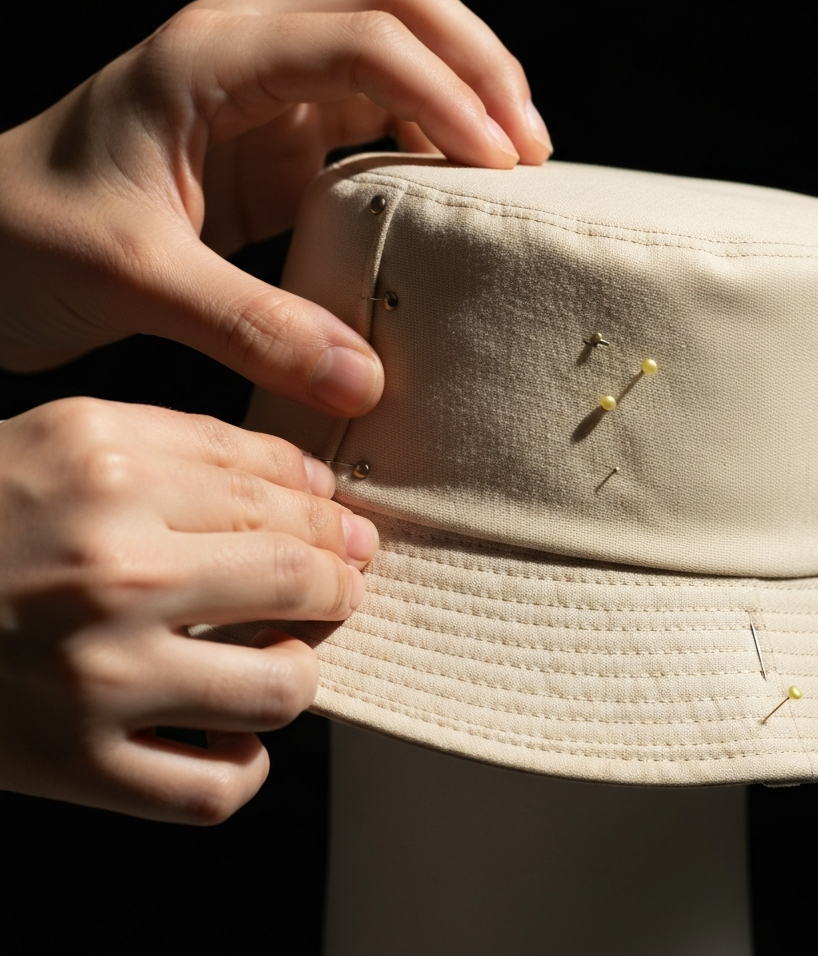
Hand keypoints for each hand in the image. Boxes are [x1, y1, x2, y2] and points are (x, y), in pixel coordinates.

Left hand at [0, 0, 551, 413]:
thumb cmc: (27, 240)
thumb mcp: (133, 280)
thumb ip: (249, 327)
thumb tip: (363, 378)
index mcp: (211, 59)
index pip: (364, 39)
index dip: (448, 95)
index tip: (499, 169)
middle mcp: (249, 55)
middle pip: (400, 6)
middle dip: (480, 67)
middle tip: (528, 152)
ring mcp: (268, 94)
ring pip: (399, 53)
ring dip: (464, 98)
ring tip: (510, 173)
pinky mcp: (278, 143)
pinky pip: (376, 120)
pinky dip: (428, 144)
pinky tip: (452, 195)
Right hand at [0, 398, 376, 822]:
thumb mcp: (66, 439)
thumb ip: (192, 445)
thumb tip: (312, 482)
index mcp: (107, 469)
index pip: (276, 487)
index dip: (326, 510)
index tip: (342, 527)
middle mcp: (108, 569)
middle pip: (295, 574)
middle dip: (339, 580)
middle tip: (341, 584)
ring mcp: (96, 675)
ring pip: (279, 687)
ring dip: (300, 670)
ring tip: (285, 654)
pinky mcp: (75, 764)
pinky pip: (214, 787)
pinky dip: (243, 764)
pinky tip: (230, 732)